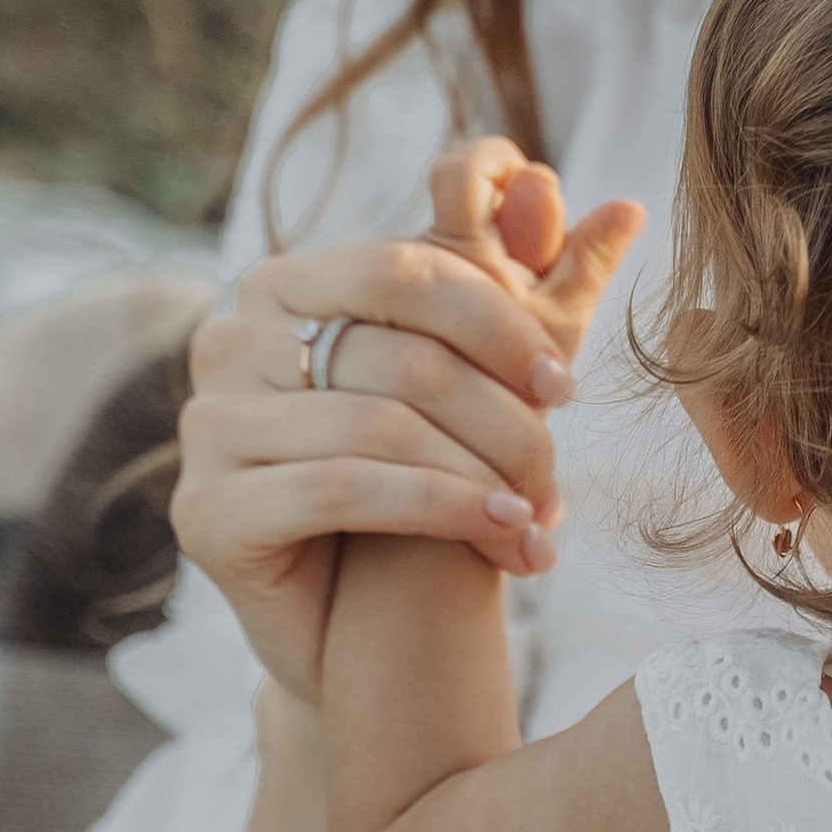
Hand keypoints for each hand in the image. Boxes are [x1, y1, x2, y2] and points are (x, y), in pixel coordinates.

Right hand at [172, 141, 644, 700]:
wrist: (355, 623)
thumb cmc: (420, 482)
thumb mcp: (482, 379)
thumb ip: (538, 288)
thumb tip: (627, 207)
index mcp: (287, 286)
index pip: (402, 267)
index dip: (499, 321)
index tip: (565, 386)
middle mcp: (231, 340)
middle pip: (402, 355)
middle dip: (504, 421)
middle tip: (557, 477)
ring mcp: (207, 424)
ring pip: (380, 426)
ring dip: (483, 477)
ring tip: (538, 520)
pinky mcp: (205, 508)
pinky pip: (341, 489)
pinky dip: (439, 511)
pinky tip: (499, 537)